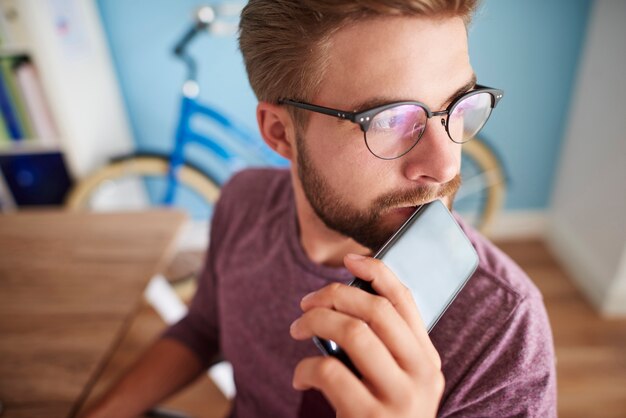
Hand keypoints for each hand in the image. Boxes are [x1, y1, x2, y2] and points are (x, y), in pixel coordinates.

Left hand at [290, 253, 443, 417]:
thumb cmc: (381, 416)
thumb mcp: (395, 380)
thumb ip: (385, 345)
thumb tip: (348, 297)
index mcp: (427, 359)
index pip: (406, 300)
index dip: (377, 272)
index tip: (349, 259)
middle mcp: (421, 375)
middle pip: (376, 310)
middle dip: (333, 294)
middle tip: (305, 303)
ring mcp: (399, 399)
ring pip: (353, 333)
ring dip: (315, 322)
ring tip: (296, 329)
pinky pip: (329, 372)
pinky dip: (305, 366)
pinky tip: (300, 375)